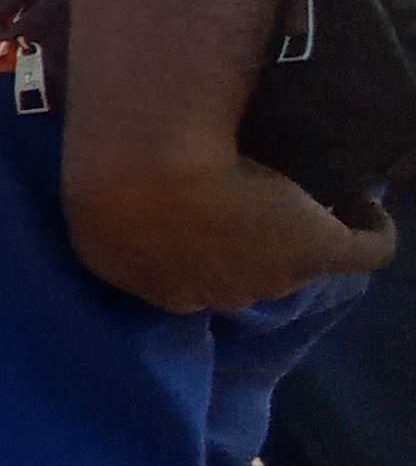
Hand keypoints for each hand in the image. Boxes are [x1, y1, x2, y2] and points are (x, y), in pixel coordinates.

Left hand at [65, 152, 395, 312]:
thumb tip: (116, 181)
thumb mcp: (92, 191)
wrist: (146, 173)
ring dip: (300, 232)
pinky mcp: (315, 251)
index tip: (210, 209)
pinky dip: (372, 229)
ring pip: (292, 264)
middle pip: (241, 275)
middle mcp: (210, 292)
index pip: (190, 277)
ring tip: (306, 193)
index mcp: (154, 282)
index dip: (203, 245)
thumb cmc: (105, 173)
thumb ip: (108, 201)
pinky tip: (366, 203)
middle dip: (250, 244)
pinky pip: (365, 250)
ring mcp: (266, 276)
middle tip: (259, 197)